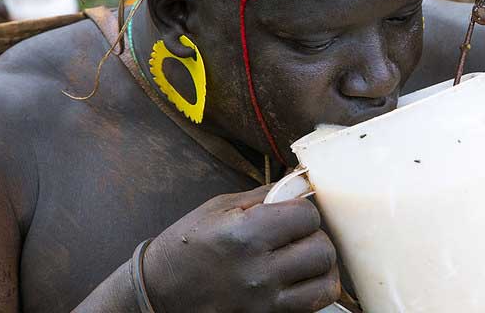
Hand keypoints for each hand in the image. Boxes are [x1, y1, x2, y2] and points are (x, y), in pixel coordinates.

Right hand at [144, 186, 340, 312]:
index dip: (304, 210)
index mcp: (245, 234)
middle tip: (300, 235)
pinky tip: (298, 279)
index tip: (293, 212)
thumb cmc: (188, 245)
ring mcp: (263, 302)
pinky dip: (312, 291)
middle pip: (322, 250)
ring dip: (321, 268)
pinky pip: (310, 307)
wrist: (159, 291)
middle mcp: (258, 271)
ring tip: (305, 258)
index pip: (307, 216)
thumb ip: (264, 196)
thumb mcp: (219, 208)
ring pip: (325, 284)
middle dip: (316, 237)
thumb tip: (300, 182)